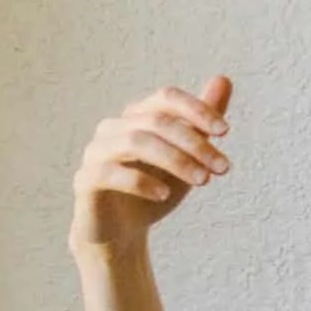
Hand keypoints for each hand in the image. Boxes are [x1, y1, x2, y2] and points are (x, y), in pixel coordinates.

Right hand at [70, 76, 233, 254]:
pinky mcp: (85, 179)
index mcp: (137, 116)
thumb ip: (201, 121)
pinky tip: (164, 195)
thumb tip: (224, 79)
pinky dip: (142, 182)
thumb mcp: (187, 157)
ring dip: (175, 161)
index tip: (225, 132)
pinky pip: (111, 172)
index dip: (197, 110)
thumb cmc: (154, 188)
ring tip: (202, 181)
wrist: (121, 231)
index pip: (166, 97)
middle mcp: (113, 127)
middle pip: (157, 121)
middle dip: (194, 143)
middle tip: (222, 168)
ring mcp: (96, 152)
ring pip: (136, 142)